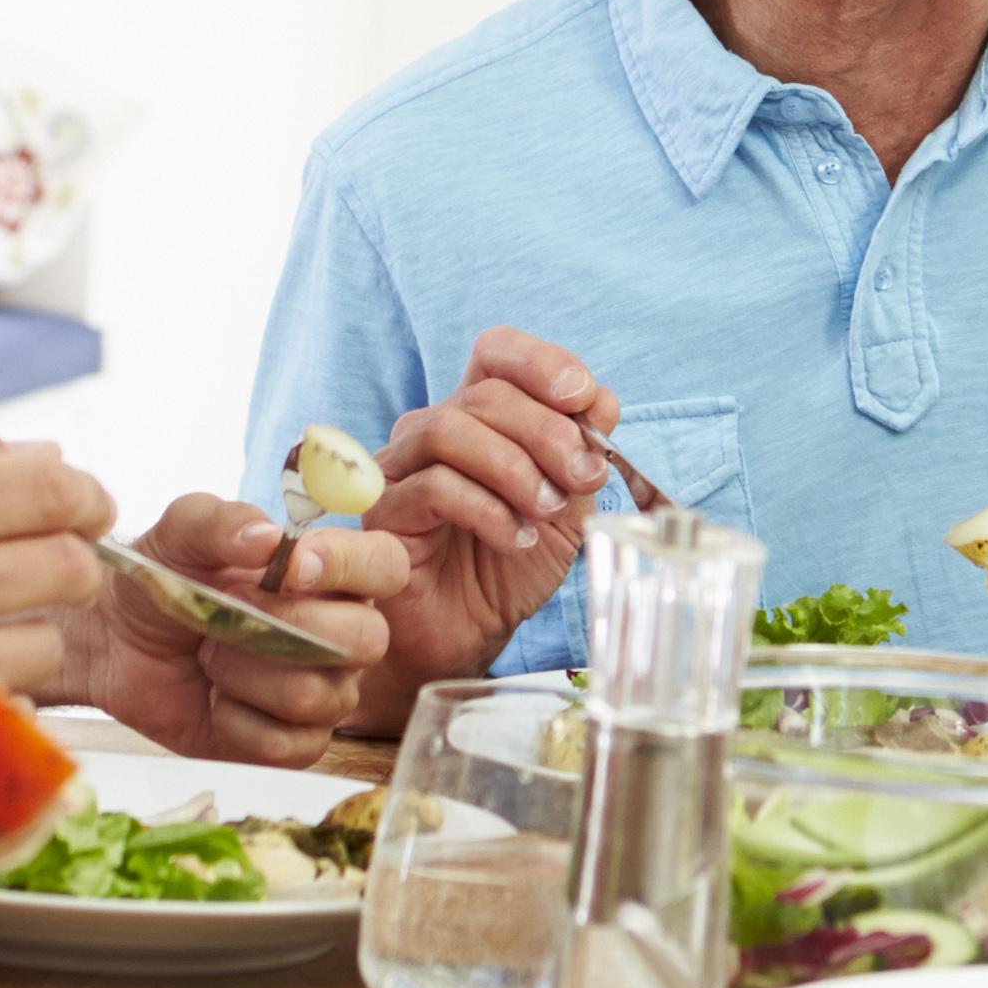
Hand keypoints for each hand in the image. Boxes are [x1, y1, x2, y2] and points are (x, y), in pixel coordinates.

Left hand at [67, 494, 407, 765]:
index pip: (385, 564)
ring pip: (317, 695)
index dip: (350, 566)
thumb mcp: (180, 533)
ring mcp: (325, 691)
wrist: (117, 643)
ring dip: (245, 674)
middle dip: (288, 627)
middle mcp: (343, 632)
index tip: (292, 568)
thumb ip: (222, 521)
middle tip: (230, 612)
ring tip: (211, 656)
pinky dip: (236, 721)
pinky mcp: (295, 743)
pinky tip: (215, 700)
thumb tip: (268, 538)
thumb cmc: (163, 579)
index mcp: (332, 572)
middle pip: (367, 639)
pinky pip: (287, 744)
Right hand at [362, 329, 613, 689]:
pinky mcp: (385, 511)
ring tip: (548, 510)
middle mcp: (435, 428)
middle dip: (548, 432)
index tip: (585, 399)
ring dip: (516, 467)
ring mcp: (403, 466)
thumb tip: (602, 399)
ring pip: (451, 429)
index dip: (542, 363)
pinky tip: (516, 538)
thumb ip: (582, 451)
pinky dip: (488, 509)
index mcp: (480, 415)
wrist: (468, 635)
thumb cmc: (510, 566)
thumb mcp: (566, 506)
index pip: (498, 352)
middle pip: (486, 394)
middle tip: (583, 478)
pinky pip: (433, 486)